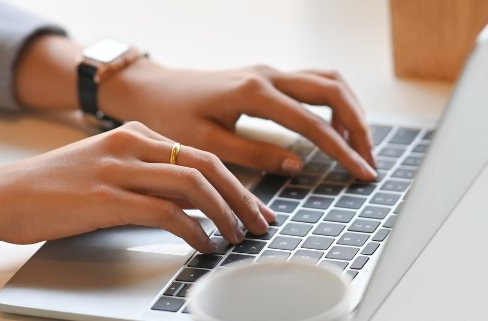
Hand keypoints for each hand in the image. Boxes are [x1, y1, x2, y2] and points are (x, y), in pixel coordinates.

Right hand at [0, 122, 273, 289]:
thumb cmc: (48, 189)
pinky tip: (202, 245)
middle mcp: (130, 144)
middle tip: (260, 222)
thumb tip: (186, 202)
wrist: (0, 196)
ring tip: (237, 237)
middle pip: (206, 163)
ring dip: (224, 212)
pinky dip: (193, 229)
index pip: (198, 152)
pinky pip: (166, 211)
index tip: (252, 205)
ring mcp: (119, 169)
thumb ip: (142, 177)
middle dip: (241, 196)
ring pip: (193, 183)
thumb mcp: (101, 170)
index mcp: (132, 134)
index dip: (233, 181)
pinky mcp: (107, 198)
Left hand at [99, 61, 377, 179]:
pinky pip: (312, 81)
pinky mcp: (266, 75)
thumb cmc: (171, 116)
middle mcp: (267, 75)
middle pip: (332, 91)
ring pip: (327, 81)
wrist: (153, 90)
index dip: (342, 150)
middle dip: (358, 126)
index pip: (312, 123)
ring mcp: (268, 71)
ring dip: (349, 110)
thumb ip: (254, 154)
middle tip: (368, 161)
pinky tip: (331, 127)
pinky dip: (331, 102)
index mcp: (253, 93)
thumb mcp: (207, 143)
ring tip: (357, 146)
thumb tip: (297, 165)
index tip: (361, 172)